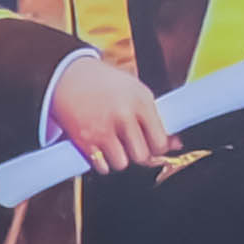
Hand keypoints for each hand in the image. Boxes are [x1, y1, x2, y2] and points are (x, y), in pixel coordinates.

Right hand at [40, 48, 176, 171]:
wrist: (68, 77)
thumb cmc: (105, 84)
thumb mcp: (135, 92)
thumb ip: (153, 117)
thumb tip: (175, 144)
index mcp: (140, 101)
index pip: (159, 141)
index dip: (159, 148)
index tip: (154, 146)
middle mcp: (123, 116)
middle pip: (142, 156)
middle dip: (140, 155)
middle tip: (134, 147)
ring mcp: (102, 129)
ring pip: (122, 163)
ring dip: (120, 159)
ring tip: (116, 145)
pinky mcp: (84, 140)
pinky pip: (102, 167)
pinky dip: (103, 163)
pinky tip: (101, 149)